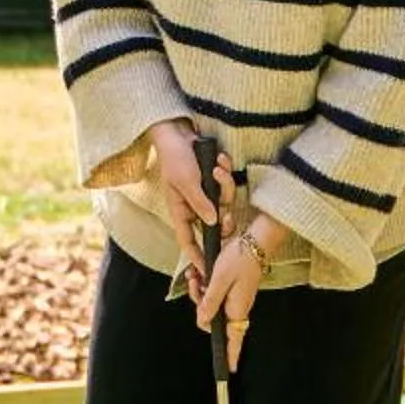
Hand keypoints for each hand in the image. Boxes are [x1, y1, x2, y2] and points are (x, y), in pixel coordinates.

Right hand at [149, 121, 226, 286]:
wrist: (178, 131)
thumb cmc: (175, 157)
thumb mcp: (187, 181)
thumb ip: (200, 203)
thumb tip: (214, 223)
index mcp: (181, 211)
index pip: (187, 241)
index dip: (197, 257)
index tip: (207, 272)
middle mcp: (194, 206)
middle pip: (214, 224)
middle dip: (224, 218)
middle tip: (228, 217)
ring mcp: (205, 194)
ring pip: (225, 203)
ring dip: (225, 185)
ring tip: (218, 168)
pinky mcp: (214, 182)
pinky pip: (227, 185)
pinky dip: (225, 171)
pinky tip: (220, 159)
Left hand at [195, 212, 286, 367]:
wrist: (256, 241)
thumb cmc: (240, 259)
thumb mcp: (219, 280)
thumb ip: (210, 302)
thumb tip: (202, 321)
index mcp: (236, 309)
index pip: (234, 339)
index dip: (230, 354)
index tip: (229, 370)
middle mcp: (237, 306)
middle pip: (215, 319)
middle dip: (200, 305)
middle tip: (195, 283)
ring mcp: (237, 297)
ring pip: (213, 304)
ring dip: (201, 292)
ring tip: (196, 274)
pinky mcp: (235, 288)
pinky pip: (217, 294)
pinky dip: (207, 285)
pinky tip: (200, 272)